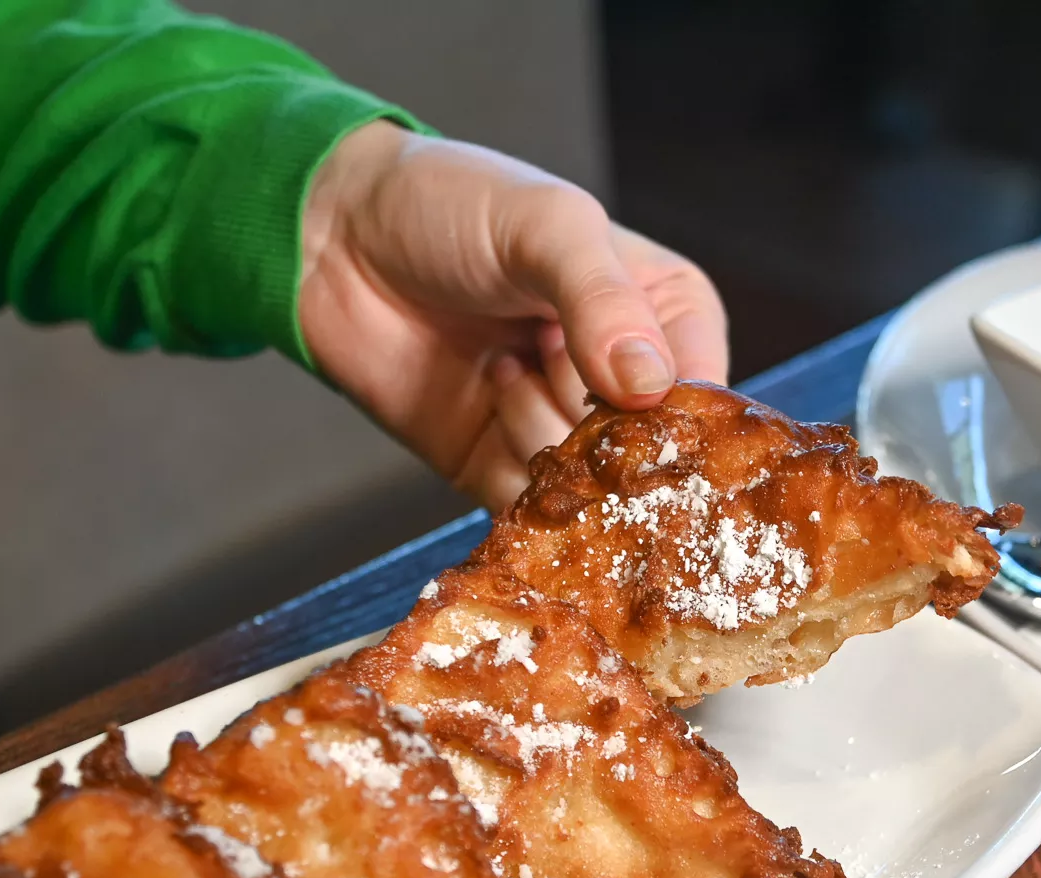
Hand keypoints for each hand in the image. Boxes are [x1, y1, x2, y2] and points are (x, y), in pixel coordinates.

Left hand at [298, 123, 727, 506]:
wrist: (334, 236)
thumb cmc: (449, 203)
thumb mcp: (546, 225)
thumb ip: (603, 301)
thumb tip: (651, 388)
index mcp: (662, 311)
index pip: (706, 394)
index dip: (678, 414)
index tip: (634, 402)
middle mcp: (621, 380)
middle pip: (649, 456)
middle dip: (600, 428)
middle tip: (549, 362)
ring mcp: (560, 429)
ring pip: (589, 489)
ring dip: (541, 434)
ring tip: (502, 363)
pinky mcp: (498, 469)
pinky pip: (532, 511)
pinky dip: (512, 476)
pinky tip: (484, 398)